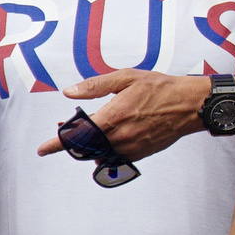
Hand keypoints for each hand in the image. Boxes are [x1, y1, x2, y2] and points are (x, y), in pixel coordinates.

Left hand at [35, 69, 203, 159]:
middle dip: (74, 141)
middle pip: (85, 148)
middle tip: (68, 131)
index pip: (77, 136)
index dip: (57, 144)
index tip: (43, 149)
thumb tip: (70, 92)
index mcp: (113, 117)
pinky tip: (112, 137)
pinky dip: (108, 149)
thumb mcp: (127, 78)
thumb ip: (96, 86)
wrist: (192, 105)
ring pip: (100, 154)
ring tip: (93, 132)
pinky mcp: (141, 153)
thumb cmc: (162, 88)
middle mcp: (120, 136)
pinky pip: (116, 156)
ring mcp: (131, 147)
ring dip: (91, 146)